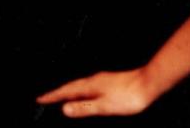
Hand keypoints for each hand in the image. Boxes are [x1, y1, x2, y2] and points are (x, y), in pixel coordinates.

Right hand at [37, 68, 155, 117]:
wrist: (149, 83)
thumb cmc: (130, 95)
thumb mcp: (105, 106)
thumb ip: (84, 108)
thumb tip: (64, 109)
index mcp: (89, 86)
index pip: (65, 92)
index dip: (52, 96)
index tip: (40, 99)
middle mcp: (93, 80)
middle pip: (70, 87)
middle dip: (58, 93)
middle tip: (47, 98)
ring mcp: (102, 80)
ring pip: (80, 86)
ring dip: (70, 91)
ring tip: (64, 97)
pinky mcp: (110, 81)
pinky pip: (89, 86)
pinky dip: (82, 91)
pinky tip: (88, 93)